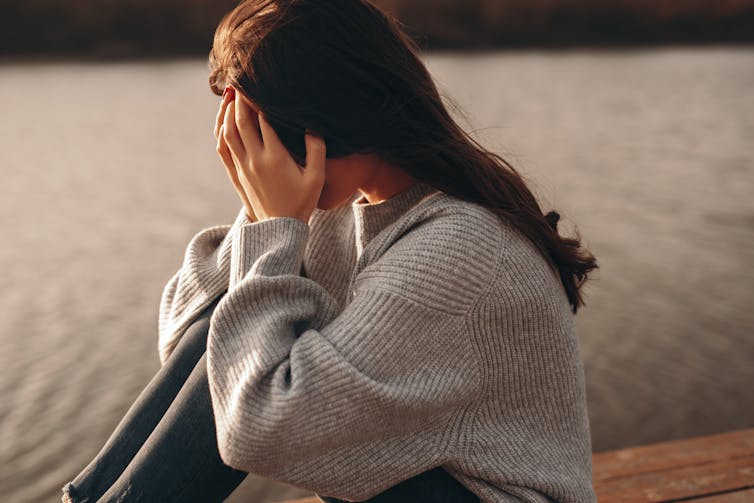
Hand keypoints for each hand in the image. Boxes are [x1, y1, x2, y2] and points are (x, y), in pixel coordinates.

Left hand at [216, 86, 326, 223]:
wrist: (280, 229)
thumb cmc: (302, 202)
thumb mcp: (316, 177)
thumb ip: (316, 149)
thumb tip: (311, 125)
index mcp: (276, 158)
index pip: (262, 120)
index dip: (259, 99)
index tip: (259, 84)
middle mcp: (255, 160)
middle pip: (241, 122)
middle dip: (240, 100)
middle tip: (241, 81)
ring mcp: (242, 167)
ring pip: (227, 132)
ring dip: (227, 111)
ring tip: (231, 95)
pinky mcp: (236, 174)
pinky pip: (222, 147)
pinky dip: (220, 129)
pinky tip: (224, 118)